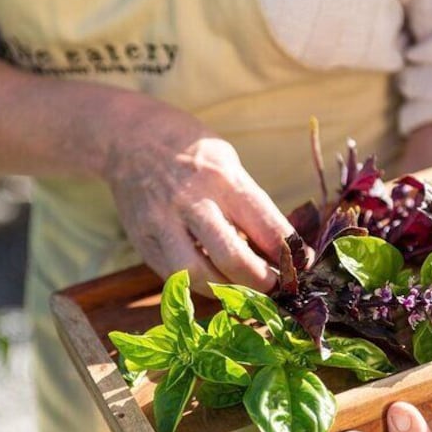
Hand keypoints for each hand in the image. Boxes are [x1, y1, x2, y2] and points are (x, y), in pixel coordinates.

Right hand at [103, 102, 293, 294]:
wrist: (131, 138)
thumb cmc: (192, 152)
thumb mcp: (229, 163)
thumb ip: (250, 206)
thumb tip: (282, 251)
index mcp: (224, 178)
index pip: (267, 227)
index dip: (290, 256)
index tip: (300, 269)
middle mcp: (192, 200)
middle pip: (232, 258)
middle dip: (261, 283)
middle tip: (276, 290)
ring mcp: (162, 223)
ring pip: (198, 275)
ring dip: (227, 292)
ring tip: (244, 293)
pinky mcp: (143, 241)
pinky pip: (175, 277)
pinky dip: (199, 285)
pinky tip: (215, 282)